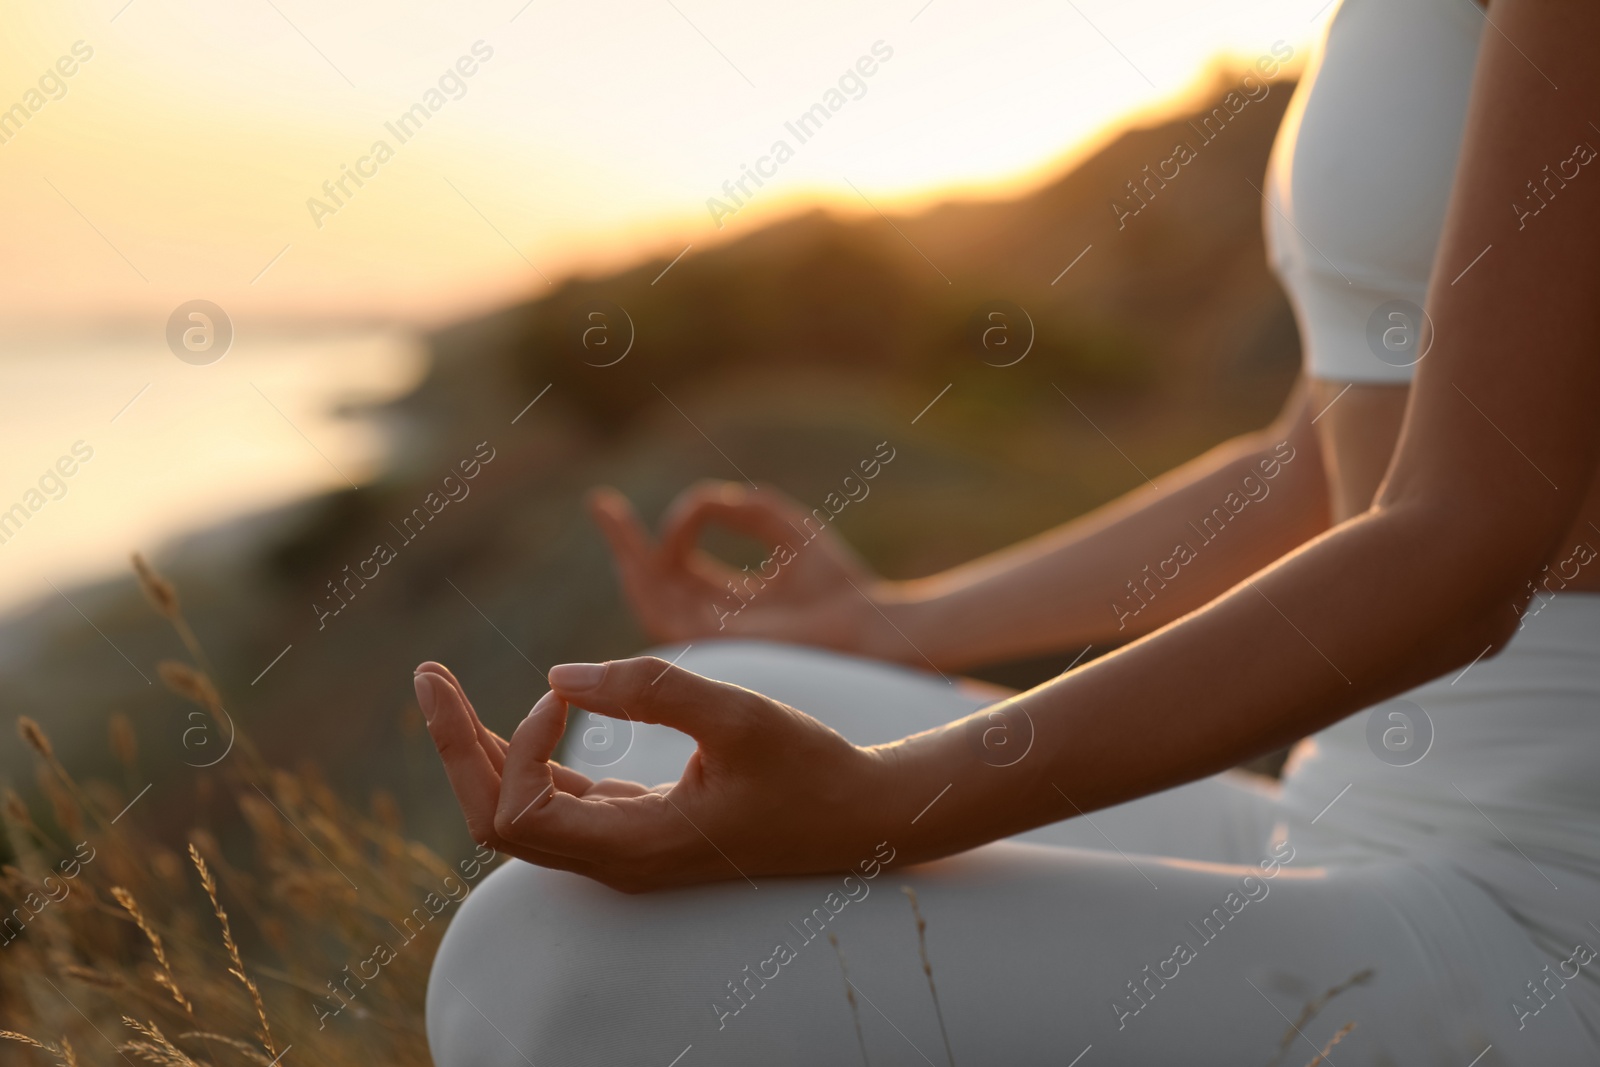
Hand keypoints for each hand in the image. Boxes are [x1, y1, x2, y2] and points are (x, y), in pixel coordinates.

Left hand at [414, 657, 898, 891]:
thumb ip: (651, 688)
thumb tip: (558, 675)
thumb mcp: (739, 714)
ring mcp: (625, 848)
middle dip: (455, 746)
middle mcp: (616, 859)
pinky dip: (529, 754)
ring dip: (481, 749)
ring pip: (521, 810)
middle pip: (495, 818)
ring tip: (444, 688)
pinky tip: (528, 712)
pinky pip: (560, 800)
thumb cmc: (810, 768)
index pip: (516, 813)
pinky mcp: (640, 827)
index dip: (515, 745)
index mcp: (632, 847)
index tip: (564, 690)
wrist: (864, 814)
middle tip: (425, 675)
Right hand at [588, 482, 892, 653]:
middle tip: (599, 504)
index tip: (627, 503)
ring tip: (612, 519)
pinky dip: (650, 583)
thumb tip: (696, 503)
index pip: (677, 568)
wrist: (866, 626)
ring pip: (651, 601)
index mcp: (731, 600)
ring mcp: (713, 638)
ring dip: (628, 560)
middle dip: (624, 546)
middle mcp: (715, 621)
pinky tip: (646, 549)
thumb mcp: (786, 528)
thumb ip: (740, 509)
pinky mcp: (714, 646)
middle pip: (655, 584)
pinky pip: (666, 616)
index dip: (651, 535)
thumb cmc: (838, 583)